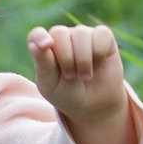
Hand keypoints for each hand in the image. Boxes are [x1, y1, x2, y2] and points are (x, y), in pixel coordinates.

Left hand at [29, 24, 138, 143]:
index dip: (41, 41)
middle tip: (71, 78)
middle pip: (60, 35)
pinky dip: (98, 53)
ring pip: (80, 35)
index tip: (45, 49)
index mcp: (45, 48)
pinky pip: (101, 35)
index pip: (38, 35)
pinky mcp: (104, 39)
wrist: (95, 108)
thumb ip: (43, 62)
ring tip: (83, 77)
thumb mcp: (50, 85)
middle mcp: (63, 39)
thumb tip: (40, 40)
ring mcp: (84, 37)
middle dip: (65, 60)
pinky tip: (97, 67)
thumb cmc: (68, 97)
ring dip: (82, 60)